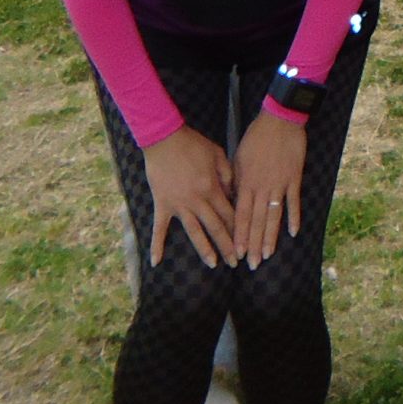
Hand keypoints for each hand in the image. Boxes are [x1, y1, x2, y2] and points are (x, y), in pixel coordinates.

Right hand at [139, 125, 236, 268]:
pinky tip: (155, 261)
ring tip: (213, 264)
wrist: (165, 139)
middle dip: (227, 246)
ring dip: (204, 249)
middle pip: (216, 227)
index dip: (239, 229)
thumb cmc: (193, 144)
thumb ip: (228, 174)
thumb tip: (233, 192)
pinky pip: (159, 228)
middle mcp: (198, 200)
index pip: (230, 214)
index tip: (247, 242)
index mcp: (213, 188)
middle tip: (235, 262)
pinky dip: (156, 245)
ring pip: (194, 232)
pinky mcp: (162, 205)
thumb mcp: (218, 154)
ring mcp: (179, 205)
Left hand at [232, 111, 306, 266]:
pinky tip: (293, 233)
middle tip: (252, 264)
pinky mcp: (294, 178)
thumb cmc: (256, 137)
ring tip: (268, 255)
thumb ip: (236, 180)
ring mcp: (280, 184)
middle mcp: (262, 187)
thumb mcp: (239, 157)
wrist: (280, 120)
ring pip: (274, 216)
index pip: (241, 215)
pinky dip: (294, 217)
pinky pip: (293, 202)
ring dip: (271, 237)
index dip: (239, 235)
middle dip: (254, 244)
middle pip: (257, 221)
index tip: (237, 253)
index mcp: (247, 182)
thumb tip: (231, 199)